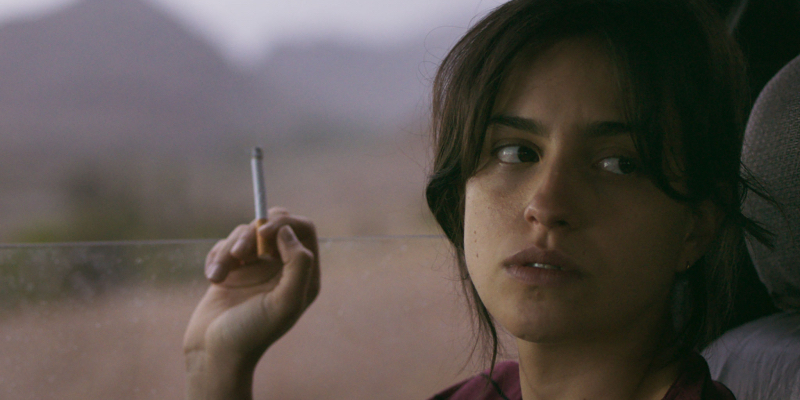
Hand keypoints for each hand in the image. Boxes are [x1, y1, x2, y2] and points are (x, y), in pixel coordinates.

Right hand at [183, 208, 319, 399]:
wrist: (213, 353)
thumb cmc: (252, 332)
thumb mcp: (285, 303)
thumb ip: (298, 264)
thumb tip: (288, 231)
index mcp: (303, 274)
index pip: (303, 229)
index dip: (285, 223)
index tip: (263, 234)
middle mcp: (281, 267)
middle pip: (273, 225)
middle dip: (252, 233)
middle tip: (242, 253)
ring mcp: (255, 267)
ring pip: (244, 233)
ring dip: (228, 250)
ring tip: (219, 276)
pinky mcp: (232, 268)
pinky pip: (224, 245)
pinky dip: (216, 257)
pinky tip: (214, 279)